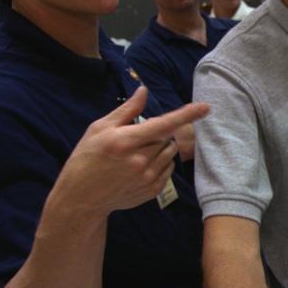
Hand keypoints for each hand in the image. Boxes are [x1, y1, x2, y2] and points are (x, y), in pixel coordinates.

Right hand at [51, 87, 209, 218]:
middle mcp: (140, 161)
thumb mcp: (100, 129)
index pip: (163, 124)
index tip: (206, 107)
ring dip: (161, 148)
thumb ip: (126, 110)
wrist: (81, 197)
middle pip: (167, 137)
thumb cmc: (87, 158)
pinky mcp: (152, 191)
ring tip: (138, 153)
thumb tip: (144, 90)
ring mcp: (147, 178)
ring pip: (170, 153)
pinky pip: (169, 169)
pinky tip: (141, 167)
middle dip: (156, 134)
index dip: (187, 114)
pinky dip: (160, 163)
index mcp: (126, 141)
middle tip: (136, 139)